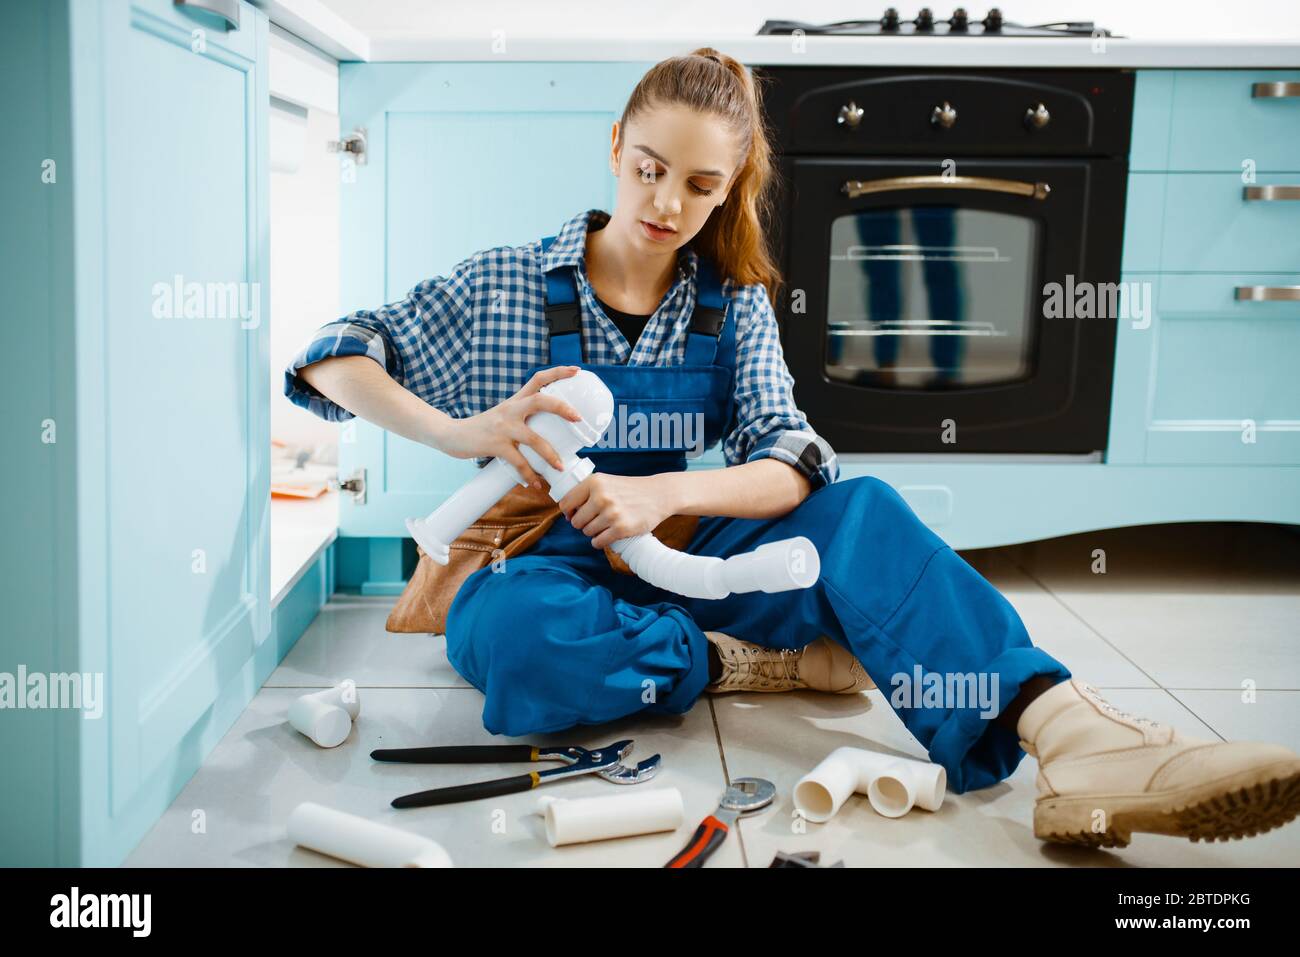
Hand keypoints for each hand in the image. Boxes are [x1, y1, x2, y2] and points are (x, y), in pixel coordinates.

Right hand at [438, 366, 584, 488]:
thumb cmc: (482, 427)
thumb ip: (522, 417)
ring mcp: (503, 428)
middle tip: (578, 418)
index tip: (576, 370)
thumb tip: (549, 431)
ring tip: (560, 466)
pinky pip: (518, 462)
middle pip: (539, 400)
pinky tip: (535, 483)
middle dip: (561, 408)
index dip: (558, 372)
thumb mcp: (503, 415)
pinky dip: (529, 474)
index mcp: (515, 401)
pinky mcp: (495, 446)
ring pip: (533, 438)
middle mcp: (510, 410)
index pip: (538, 379)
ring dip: (549, 454)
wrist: (451, 435)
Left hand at [556, 473, 675, 549]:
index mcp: (594, 482)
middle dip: (583, 524)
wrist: (659, 494)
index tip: (576, 514)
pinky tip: (608, 535)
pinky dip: (600, 542)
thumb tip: (567, 514)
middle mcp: (601, 496)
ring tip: (606, 525)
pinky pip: (598, 542)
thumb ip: (586, 493)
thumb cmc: (630, 489)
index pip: (566, 504)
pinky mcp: (621, 528)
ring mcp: (611, 513)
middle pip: (576, 521)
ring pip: (587, 532)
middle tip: (596, 520)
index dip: (569, 512)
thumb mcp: (606, 482)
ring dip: (594, 532)